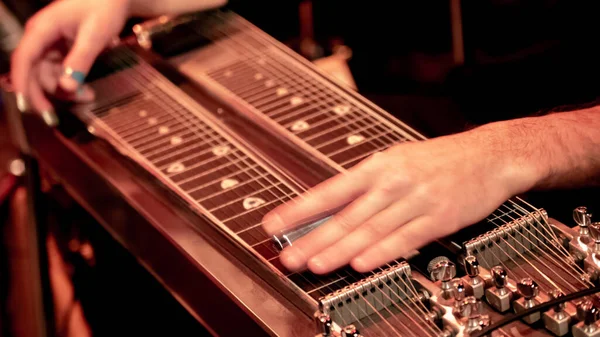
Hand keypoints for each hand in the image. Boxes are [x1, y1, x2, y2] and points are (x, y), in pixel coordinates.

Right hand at [10, 0, 130, 125]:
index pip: (23, 59)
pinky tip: (87, 91)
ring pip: (46, 76)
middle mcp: (41, 38)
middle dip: (43, 95)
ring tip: (89, 97)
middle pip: (31, 73)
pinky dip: (71, 84)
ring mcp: (50, 45)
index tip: (27, 106)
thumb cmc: (103, 7)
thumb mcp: (94, 36)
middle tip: (55, 119)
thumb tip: (67, 88)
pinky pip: (58, 73)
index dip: (22, 84)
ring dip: (63, 92)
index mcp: (43, 29)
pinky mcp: (60, 52)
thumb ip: (80, 61)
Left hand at [262, 128, 534, 273]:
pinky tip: (361, 263)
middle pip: (346, 215)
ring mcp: (415, 201)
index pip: (330, 191)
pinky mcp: (438, 218)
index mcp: (378, 166)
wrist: (488, 154)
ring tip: (315, 264)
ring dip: (340, 249)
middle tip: (289, 256)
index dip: (300, 209)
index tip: (275, 223)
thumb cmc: (438, 159)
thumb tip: (330, 208)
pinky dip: (381, 252)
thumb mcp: (396, 160)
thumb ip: (365, 186)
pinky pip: (405, 238)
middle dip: (313, 238)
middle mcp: (392, 182)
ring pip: (370, 229)